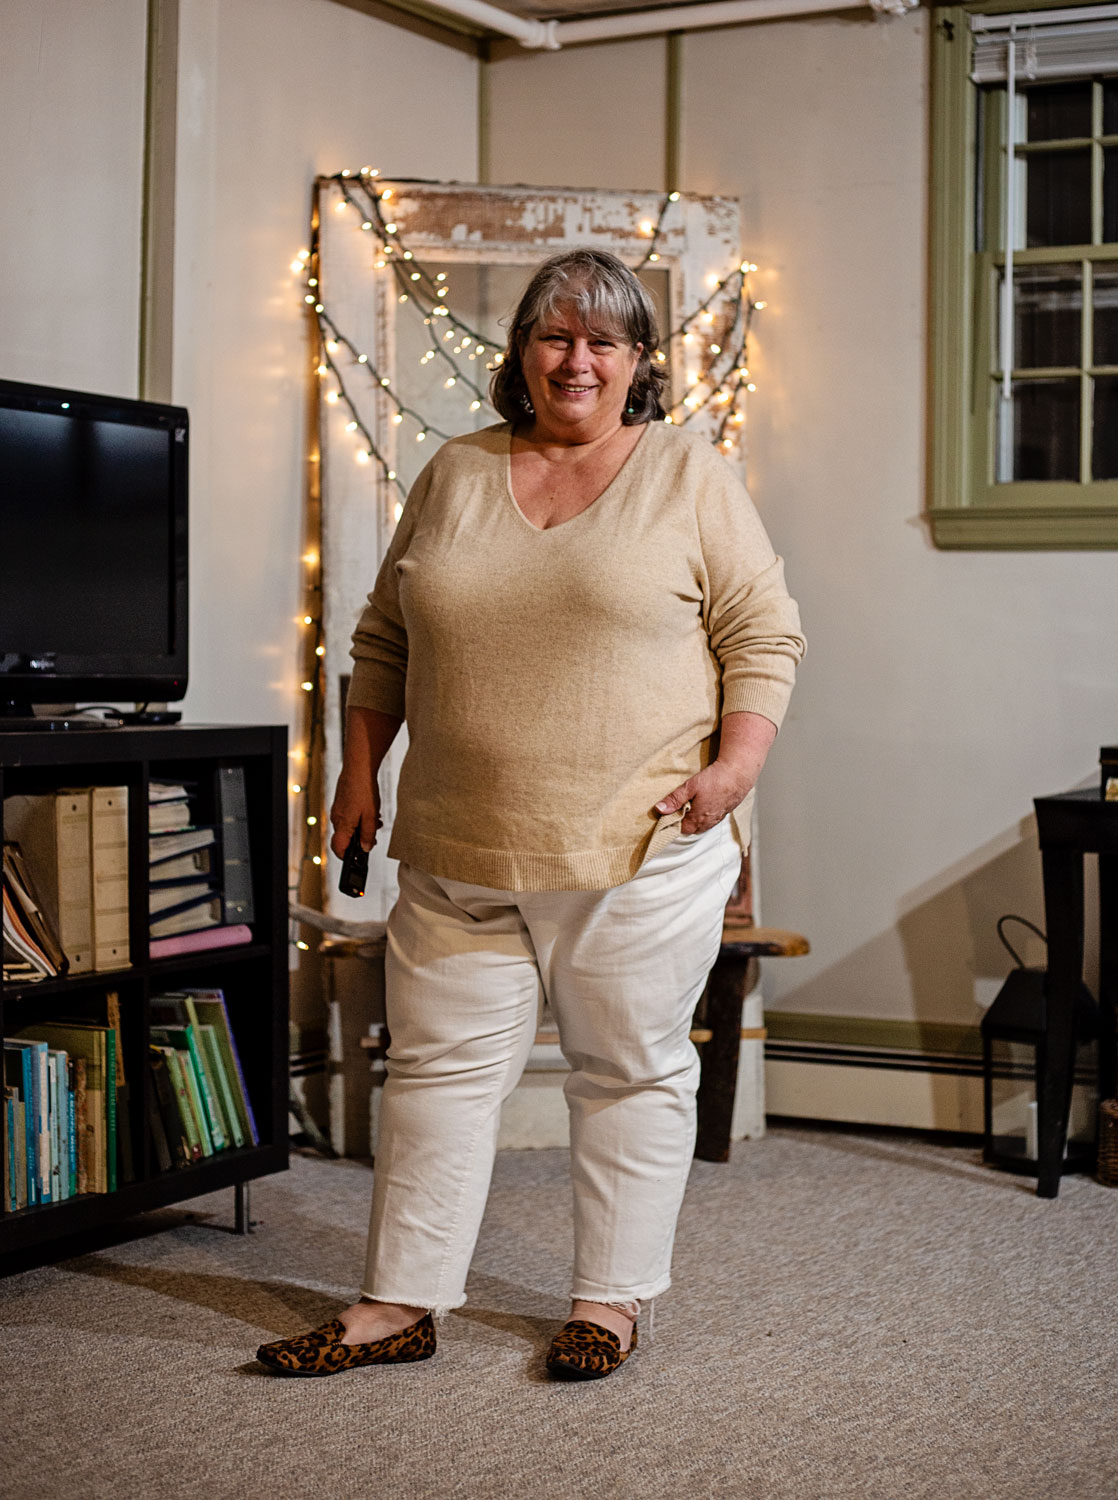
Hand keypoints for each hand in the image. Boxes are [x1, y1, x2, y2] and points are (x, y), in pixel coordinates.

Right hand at [329, 763, 381, 859]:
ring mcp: (338, 810)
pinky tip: (371, 811)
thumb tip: (366, 849)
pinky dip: (360, 818)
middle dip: (360, 839)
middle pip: (346, 838)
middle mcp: (337, 818)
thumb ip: (368, 835)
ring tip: (376, 820)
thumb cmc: (364, 790)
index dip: (347, 857)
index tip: (357, 858)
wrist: (359, 767)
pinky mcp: (342, 803)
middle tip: (374, 835)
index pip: (338, 848)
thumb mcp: (371, 816)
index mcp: (343, 824)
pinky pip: (349, 816)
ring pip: (349, 826)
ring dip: (363, 827)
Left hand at [654, 711, 776, 834]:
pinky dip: (705, 816)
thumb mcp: (690, 787)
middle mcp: (709, 821)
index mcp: (698, 818)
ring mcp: (718, 817)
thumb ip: (674, 799)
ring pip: (703, 825)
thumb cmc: (715, 779)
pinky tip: (704, 805)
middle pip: (692, 829)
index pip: (681, 829)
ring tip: (689, 807)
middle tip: (677, 809)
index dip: (673, 823)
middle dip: (683, 822)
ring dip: (695, 819)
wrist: (739, 773)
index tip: (668, 814)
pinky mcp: (726, 811)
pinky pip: (712, 819)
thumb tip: (659, 809)